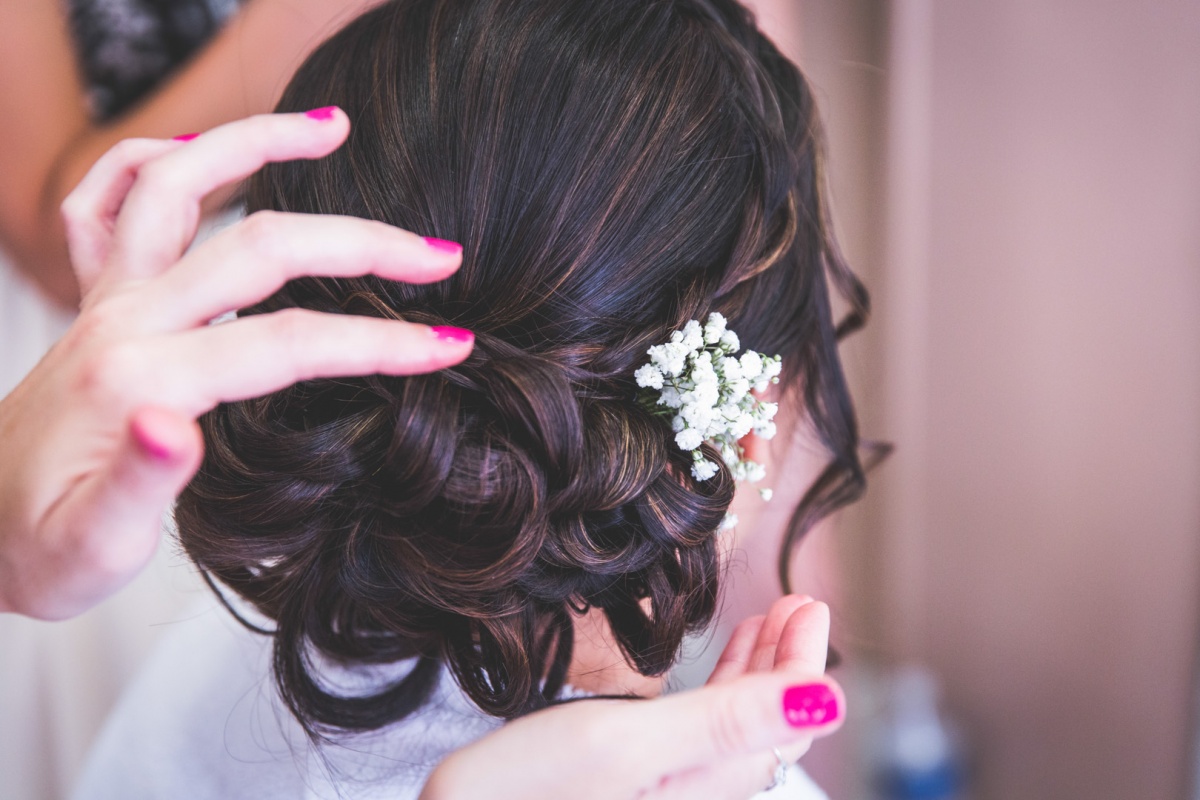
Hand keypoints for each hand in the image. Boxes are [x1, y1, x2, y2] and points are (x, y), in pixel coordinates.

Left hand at [0, 108, 473, 619]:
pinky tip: (201, 153)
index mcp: (140, 381)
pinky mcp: (97, 299)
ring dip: (256, 143)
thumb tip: (177, 426)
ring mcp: (107, 299)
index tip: (449, 344)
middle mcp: (124, 320)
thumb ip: (140, 483)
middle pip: (261, 246)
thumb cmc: (41, 547)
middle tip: (439, 254)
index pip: (286, 344)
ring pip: (177, 181)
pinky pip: (106, 199)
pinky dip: (151, 158)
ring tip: (332, 129)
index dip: (378, 342)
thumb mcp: (92, 547)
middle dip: (363, 244)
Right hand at [421, 596, 841, 799]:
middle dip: (786, 659)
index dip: (804, 660)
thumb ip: (726, 722)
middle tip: (796, 601)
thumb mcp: (629, 744)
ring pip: (734, 726)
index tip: (808, 603)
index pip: (786, 722)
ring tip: (766, 620)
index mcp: (705, 787)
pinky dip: (717, 688)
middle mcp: (694, 793)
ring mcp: (666, 789)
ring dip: (755, 670)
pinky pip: (699, 732)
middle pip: (766, 725)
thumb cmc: (527, 795)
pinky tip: (715, 662)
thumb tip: (828, 702)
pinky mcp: (634, 783)